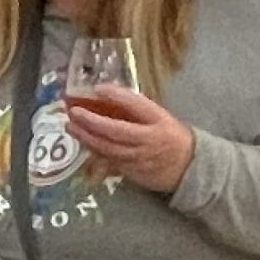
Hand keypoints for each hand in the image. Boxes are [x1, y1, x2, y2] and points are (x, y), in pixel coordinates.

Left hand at [62, 85, 197, 193]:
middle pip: (115, 131)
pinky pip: (108, 161)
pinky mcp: (131, 172)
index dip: (117, 96)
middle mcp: (148, 140)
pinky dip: (93, 151)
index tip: (98, 88)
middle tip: (73, 112)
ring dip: (86, 137)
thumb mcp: (159, 117)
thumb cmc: (171, 136)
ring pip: (107, 148)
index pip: (138, 105)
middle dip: (91, 121)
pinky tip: (82, 142)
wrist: (189, 167)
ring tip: (71, 126)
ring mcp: (138, 158)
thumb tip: (103, 94)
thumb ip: (135, 108)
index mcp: (159, 122)